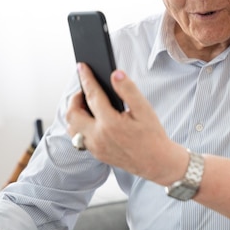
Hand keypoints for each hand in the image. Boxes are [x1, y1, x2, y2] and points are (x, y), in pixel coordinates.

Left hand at [66, 63, 187, 184]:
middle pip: (72, 113)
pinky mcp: (96, 154)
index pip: (92, 95)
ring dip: (75, 113)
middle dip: (75, 98)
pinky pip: (79, 138)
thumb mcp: (145, 109)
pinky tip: (93, 119)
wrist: (157, 162)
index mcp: (110, 123)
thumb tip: (115, 74)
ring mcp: (95, 147)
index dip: (86, 78)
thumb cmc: (152, 135)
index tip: (81, 67)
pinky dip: (80, 125)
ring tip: (87, 104)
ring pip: (72, 128)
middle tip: (85, 90)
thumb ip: (128, 90)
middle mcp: (98, 136)